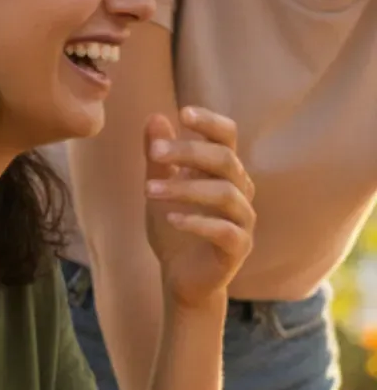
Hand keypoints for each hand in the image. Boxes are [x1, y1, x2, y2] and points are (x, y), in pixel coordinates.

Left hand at [144, 107, 254, 309]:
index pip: (227, 137)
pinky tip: (171, 218)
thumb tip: (154, 117)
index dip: (210, 122)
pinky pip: (225, 231)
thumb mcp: (159, 186)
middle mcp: (240, 190)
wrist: (180, 276)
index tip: (182, 113)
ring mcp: (242, 220)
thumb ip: (157, 157)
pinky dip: (198, 222)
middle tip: (153, 152)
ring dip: (184, 188)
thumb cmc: (174, 226)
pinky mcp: (238, 248)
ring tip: (147, 190)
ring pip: (224, 193)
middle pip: (224, 160)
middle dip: (188, 152)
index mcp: (223, 171)